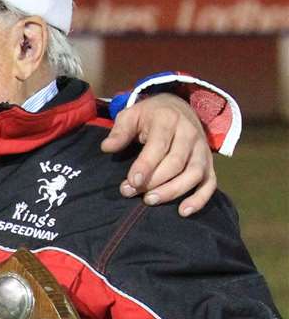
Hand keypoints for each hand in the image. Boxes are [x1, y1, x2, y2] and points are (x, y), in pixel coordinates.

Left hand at [101, 92, 214, 215]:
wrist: (178, 107)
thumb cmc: (150, 116)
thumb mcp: (132, 115)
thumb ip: (120, 131)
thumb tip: (107, 147)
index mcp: (168, 120)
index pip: (159, 145)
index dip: (146, 165)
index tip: (132, 181)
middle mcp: (189, 134)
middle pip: (176, 162)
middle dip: (154, 181)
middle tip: (131, 192)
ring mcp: (202, 149)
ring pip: (194, 174)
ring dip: (173, 191)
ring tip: (150, 201)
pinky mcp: (209, 163)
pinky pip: (210, 183)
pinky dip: (200, 199)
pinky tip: (183, 211)